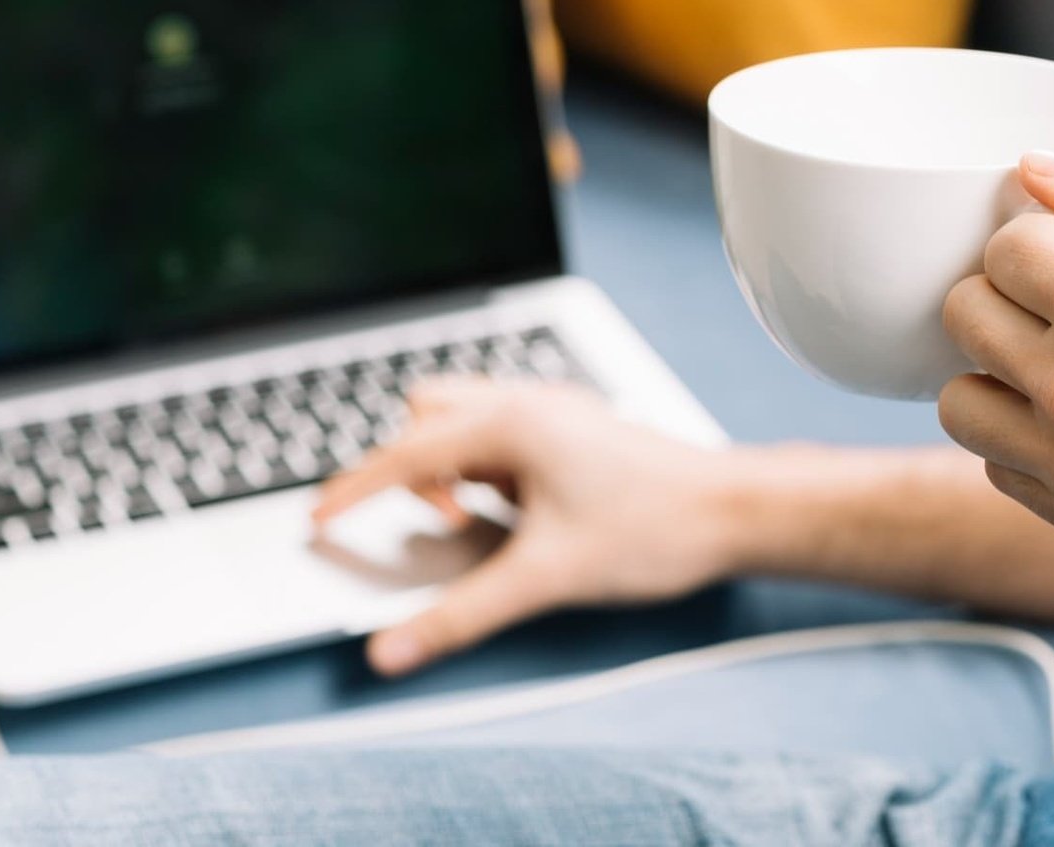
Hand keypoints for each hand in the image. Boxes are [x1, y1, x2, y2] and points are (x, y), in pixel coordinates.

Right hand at [314, 379, 738, 674]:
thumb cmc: (654, 526)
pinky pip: (506, 434)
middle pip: (428, 417)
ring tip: (492, 519)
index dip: (354, 490)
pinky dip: (493, 468)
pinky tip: (527, 511)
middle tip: (452, 525)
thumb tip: (394, 648)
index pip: (404, 454)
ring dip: (457, 466)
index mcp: (509, 424)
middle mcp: (528, 404)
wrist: (735, 511)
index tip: (318, 517)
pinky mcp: (577, 431)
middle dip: (416, 470)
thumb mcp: (545, 578)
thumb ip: (460, 614)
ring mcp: (556, 413)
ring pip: (468, 420)